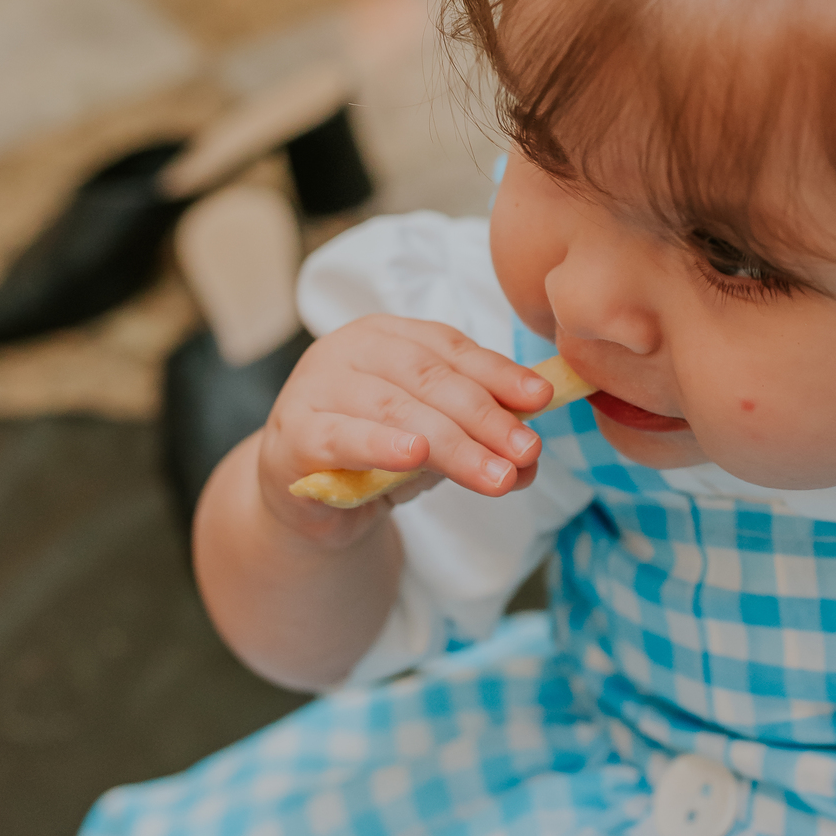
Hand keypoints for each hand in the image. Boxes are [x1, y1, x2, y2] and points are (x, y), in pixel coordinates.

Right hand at [257, 315, 553, 539]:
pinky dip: (382, 445)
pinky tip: (416, 455)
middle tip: (526, 451)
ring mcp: (316, 388)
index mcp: (388, 334)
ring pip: (396, 410)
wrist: (304, 501)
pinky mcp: (294, 435)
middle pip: (429, 378)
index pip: (452, 348)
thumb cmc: (375, 456)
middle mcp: (349, 349)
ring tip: (495, 475)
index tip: (541, 399)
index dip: (499, 373)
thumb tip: (531, 455)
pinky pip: (342, 437)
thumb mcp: (434, 438)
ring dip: (453, 445)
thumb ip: (478, 435)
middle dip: (486, 416)